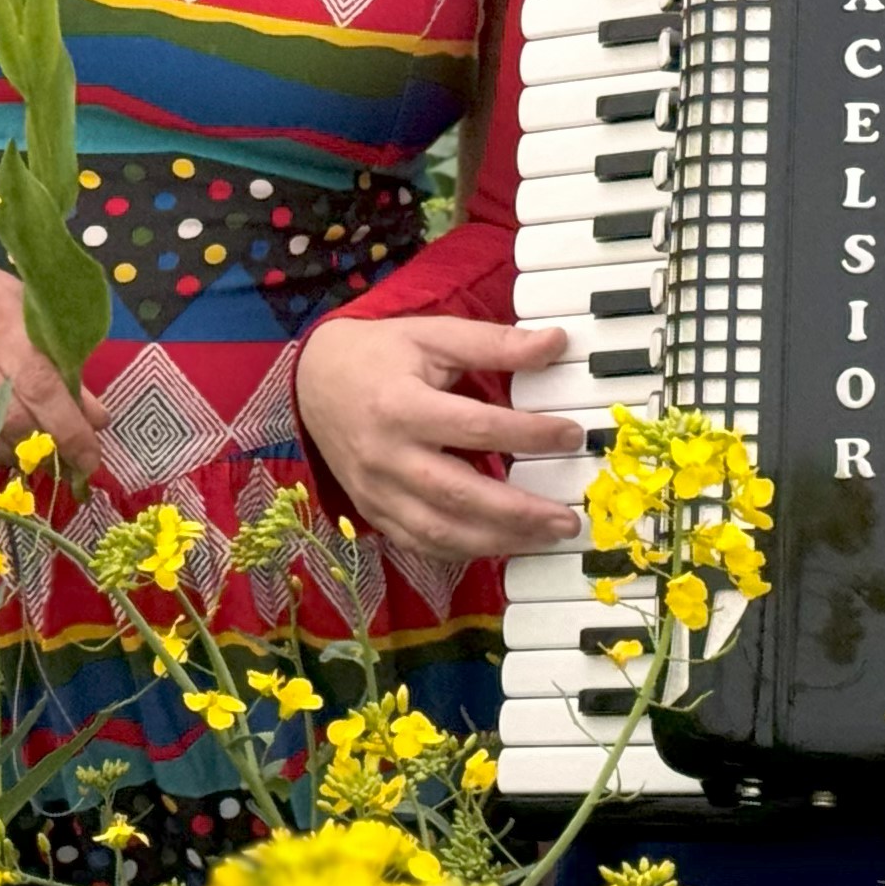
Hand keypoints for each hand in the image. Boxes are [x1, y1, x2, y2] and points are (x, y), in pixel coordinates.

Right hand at [0, 237, 105, 489]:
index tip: (90, 456)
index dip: (68, 428)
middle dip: (44, 445)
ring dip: (12, 452)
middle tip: (64, 456)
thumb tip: (94, 418)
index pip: (39, 384)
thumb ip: (60, 362)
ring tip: (31, 449)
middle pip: (8, 415)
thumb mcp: (25, 310)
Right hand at [295, 317, 588, 559]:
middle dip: (518, 512)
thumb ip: (494, 343)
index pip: (476, 428)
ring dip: (498, 541)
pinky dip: (463, 550)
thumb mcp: (434, 335)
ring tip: (544, 537)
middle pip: (458, 495)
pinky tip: (500, 544)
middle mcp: (386, 456)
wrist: (312, 380)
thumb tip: (555, 344)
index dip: (529, 435)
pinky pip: (420, 543)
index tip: (572, 435)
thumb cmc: (379, 355)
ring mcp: (376, 491)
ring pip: (439, 532)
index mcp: (401, 406)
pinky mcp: (373, 511)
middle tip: (567, 518)